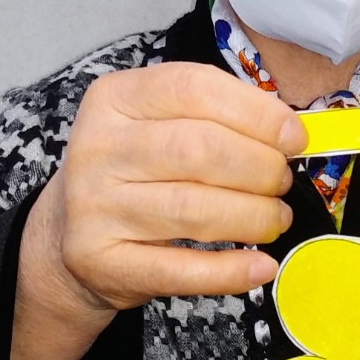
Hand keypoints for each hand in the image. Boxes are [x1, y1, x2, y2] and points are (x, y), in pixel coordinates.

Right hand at [11, 63, 306, 359]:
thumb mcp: (155, 125)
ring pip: (193, 210)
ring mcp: (94, 207)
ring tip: (274, 219)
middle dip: (260, 167)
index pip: (195, 88)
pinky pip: (179, 269)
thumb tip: (290, 133)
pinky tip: (260, 266)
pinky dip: (230, 271)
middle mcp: (97, 147)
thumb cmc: (132, 172)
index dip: (257, 113)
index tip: (294, 138)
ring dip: (252, 217)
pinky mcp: (101, 261)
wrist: (65, 236)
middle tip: (281, 182)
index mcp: (114, 98)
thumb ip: (215, 118)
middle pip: (199, 149)